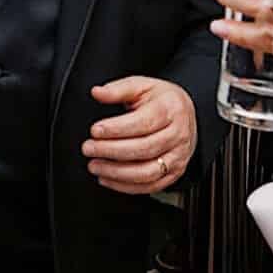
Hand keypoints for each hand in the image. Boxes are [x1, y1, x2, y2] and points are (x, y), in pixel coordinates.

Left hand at [84, 75, 196, 194]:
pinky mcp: (174, 172)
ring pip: (147, 172)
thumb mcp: (141, 86)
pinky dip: (125, 186)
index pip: (143, 123)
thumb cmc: (161, 101)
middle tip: (89, 148)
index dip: (117, 129)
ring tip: (95, 165)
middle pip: (144, 148)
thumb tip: (98, 92)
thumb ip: (118, 89)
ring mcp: (178, 156)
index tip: (95, 131)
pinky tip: (107, 178)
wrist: (184, 115)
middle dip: (111, 151)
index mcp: (171, 109)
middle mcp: (178, 134)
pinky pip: (149, 186)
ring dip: (116, 172)